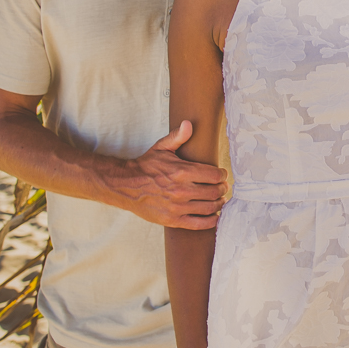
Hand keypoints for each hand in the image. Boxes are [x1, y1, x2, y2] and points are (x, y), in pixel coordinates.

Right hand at [108, 120, 227, 227]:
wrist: (125, 185)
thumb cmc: (146, 166)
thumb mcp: (161, 148)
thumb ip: (178, 137)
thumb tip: (189, 123)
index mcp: (182, 171)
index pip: (214, 175)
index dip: (222, 175)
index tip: (222, 175)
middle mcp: (182, 190)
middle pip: (215, 192)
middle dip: (222, 189)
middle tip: (223, 188)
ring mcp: (178, 207)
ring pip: (210, 207)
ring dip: (219, 204)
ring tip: (219, 200)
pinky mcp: (173, 220)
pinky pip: (199, 224)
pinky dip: (211, 220)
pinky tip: (214, 216)